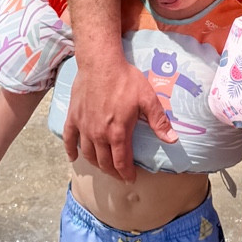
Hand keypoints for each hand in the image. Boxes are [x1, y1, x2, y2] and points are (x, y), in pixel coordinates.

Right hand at [61, 55, 172, 181]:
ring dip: (96, 164)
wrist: (101, 63)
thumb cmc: (125, 79)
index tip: (131, 179)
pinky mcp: (73, 117)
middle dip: (113, 172)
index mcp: (117, 133)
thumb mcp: (148, 99)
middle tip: (119, 175)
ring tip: (103, 167)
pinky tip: (74, 157)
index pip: (121, 162)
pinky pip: (69, 139)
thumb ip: (159, 121)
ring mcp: (84, 126)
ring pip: (87, 154)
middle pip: (104, 162)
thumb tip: (173, 139)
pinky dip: (70, 150)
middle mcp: (98, 134)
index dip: (126, 173)